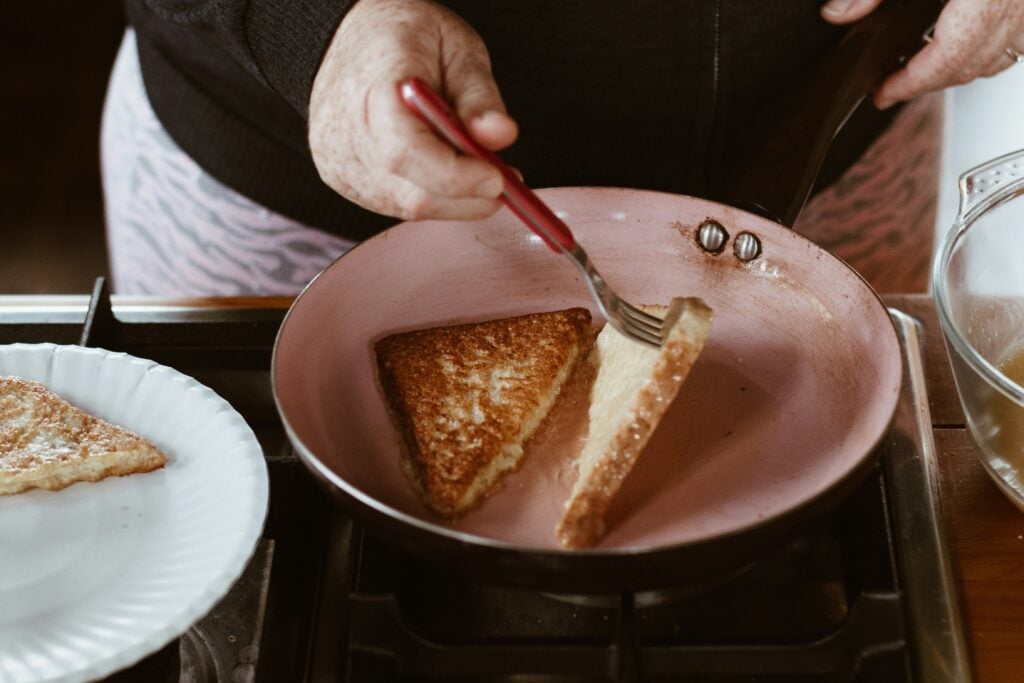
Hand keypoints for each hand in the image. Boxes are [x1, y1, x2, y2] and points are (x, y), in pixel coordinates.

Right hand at [309, 0, 517, 219]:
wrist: (346, 37)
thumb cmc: (400, 36)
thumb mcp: (456, 48)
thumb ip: (479, 95)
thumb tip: (501, 135)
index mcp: (373, 90)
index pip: (408, 152)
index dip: (457, 176)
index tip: (497, 178)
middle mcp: (348, 134)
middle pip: (412, 193)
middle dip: (467, 197)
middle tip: (502, 179)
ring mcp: (339, 161)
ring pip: (407, 207)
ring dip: (452, 200)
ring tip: (474, 169)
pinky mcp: (341, 178)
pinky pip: (393, 204)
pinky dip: (428, 196)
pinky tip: (441, 170)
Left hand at [821, 0, 1023, 108]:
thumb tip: (837, 13)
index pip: (945, 59)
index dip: (909, 84)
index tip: (880, 95)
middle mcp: (1014, 6)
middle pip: (968, 66)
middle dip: (925, 82)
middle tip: (890, 86)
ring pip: (997, 58)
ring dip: (956, 68)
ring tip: (916, 66)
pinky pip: (1015, 41)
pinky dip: (985, 49)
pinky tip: (954, 40)